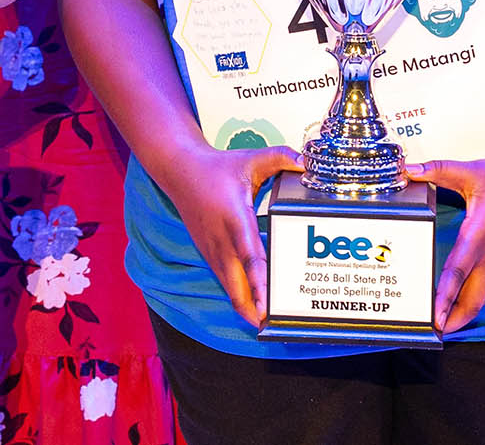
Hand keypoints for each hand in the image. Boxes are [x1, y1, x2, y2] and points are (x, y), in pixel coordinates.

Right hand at [149, 140, 299, 327]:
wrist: (178, 171)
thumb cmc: (217, 168)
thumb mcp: (251, 159)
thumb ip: (281, 157)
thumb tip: (306, 161)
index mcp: (235, 218)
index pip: (249, 256)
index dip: (259, 284)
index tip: (267, 305)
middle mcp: (222, 240)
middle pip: (235, 284)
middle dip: (252, 308)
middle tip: (271, 327)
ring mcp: (213, 249)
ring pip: (229, 286)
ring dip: (245, 306)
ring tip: (265, 324)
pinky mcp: (209, 253)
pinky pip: (225, 280)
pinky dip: (237, 296)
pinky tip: (252, 308)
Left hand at [406, 150, 484, 332]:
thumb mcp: (472, 171)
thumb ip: (437, 170)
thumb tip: (406, 170)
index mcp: (480, 232)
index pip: (458, 270)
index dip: (445, 295)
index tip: (434, 315)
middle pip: (474, 296)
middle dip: (455, 317)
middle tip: (436, 331)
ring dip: (466, 313)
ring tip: (447, 325)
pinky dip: (479, 300)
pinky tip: (467, 306)